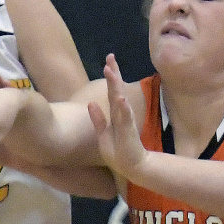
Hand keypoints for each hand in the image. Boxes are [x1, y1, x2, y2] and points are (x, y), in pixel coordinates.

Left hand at [89, 54, 146, 178]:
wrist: (133, 167)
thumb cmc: (118, 152)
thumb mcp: (103, 135)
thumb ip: (98, 119)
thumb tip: (90, 103)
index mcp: (115, 113)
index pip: (112, 90)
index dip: (111, 76)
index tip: (108, 61)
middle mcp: (121, 113)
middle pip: (116, 89)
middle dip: (113, 73)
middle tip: (110, 56)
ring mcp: (125, 121)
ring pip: (119, 99)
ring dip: (115, 84)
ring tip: (110, 70)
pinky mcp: (128, 131)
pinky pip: (125, 117)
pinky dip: (123, 107)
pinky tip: (120, 98)